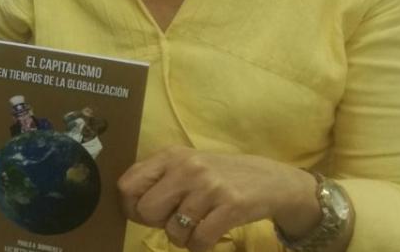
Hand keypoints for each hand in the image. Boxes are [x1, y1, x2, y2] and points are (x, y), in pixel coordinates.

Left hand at [117, 146, 320, 251]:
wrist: (271, 180)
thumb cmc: (220, 175)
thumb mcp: (186, 166)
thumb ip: (158, 179)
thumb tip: (128, 204)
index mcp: (170, 156)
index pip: (128, 185)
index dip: (132, 206)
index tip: (147, 213)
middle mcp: (187, 167)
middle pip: (147, 210)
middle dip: (158, 224)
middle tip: (175, 221)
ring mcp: (210, 186)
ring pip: (174, 230)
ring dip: (183, 238)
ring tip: (197, 227)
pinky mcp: (231, 206)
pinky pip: (200, 240)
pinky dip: (200, 247)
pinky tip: (208, 237)